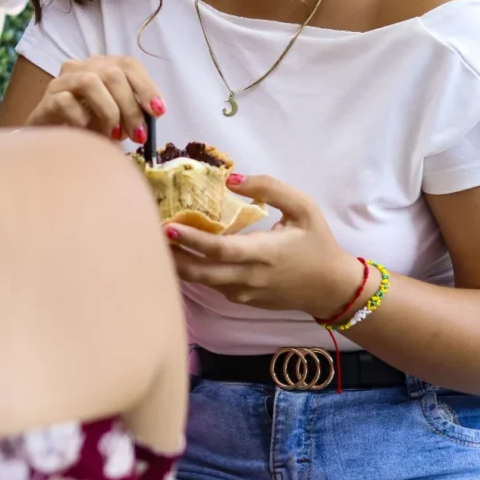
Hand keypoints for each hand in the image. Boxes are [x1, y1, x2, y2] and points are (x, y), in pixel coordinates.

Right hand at [26, 55, 164, 141]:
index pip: (129, 64)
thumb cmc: (88, 126)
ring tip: (114, 135)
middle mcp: (82, 67)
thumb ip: (133, 111)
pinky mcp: (46, 100)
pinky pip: (66, 102)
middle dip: (130, 107)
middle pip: (112, 74)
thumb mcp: (117, 117)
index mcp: (102, 66)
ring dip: (109, 111)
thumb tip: (153, 116)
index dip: (147, 86)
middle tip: (137, 135)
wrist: (50, 140)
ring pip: (90, 82)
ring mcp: (61, 82)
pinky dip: (81, 119)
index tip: (158, 112)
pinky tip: (86, 131)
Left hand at [166, 174, 365, 318]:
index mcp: (265, 253)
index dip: (193, 241)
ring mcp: (244, 293)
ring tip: (155, 243)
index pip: (220, 250)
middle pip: (202, 272)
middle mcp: (249, 277)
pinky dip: (193, 272)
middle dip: (173, 256)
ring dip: (178, 265)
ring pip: (203, 282)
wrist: (331, 288)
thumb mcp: (303, 207)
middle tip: (148, 235)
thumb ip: (269, 188)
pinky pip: (212, 285)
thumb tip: (231, 179)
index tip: (168, 228)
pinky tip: (179, 255)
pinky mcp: (242, 300)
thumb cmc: (317, 243)